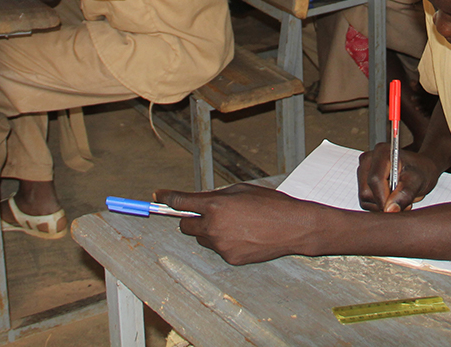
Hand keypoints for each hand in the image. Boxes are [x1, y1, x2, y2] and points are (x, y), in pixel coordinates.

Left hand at [155, 186, 327, 264]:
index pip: (180, 203)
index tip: (158, 196)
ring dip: (210, 231)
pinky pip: (219, 249)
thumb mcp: (241, 190)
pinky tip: (244, 236)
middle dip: (191, 220)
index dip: (166, 199)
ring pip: (203, 239)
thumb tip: (197, 201)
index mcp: (215, 206)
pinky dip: (225, 242)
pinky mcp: (230, 259)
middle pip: (186, 227)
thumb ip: (216, 196)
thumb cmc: (269, 203)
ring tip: (236, 224)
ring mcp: (221, 246)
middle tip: (207, 213)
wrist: (293, 227)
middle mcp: (214, 227)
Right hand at [356, 142, 441, 212]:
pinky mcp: (362, 182)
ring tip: (398, 198)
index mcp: (382, 152)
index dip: (384, 199)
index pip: (375, 180)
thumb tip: (389, 210)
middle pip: (366, 192)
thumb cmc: (421, 171)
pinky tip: (391, 198)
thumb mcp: (418, 181)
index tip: (397, 209)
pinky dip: (379, 205)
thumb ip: (404, 195)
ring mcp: (363, 171)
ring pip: (365, 199)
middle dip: (385, 202)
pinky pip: (366, 202)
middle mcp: (369, 160)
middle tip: (403, 201)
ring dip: (383, 205)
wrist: (420, 170)